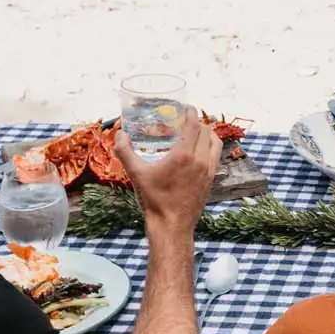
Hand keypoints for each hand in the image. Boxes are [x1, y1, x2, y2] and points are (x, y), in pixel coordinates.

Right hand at [119, 107, 219, 233]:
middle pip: (206, 131)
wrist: (171, 225)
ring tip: (195, 133)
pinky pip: (215, 156)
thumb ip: (125, 152)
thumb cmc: (154, 200)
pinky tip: (198, 152)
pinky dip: (210, 148)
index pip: (194, 124)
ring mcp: (208, 171)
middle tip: (185, 121)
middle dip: (197, 122)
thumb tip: (119, 135)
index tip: (186, 108)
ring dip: (207, 134)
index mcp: (184, 155)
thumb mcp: (136, 174)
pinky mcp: (211, 180)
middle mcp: (200, 160)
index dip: (191, 112)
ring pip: (215, 143)